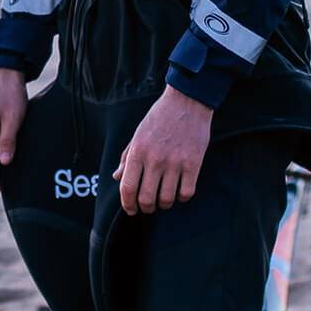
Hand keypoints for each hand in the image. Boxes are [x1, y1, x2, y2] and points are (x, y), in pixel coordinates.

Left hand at [112, 86, 211, 214]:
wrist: (186, 101)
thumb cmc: (159, 118)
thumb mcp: (137, 135)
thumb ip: (126, 157)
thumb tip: (116, 177)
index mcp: (137, 152)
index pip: (127, 188)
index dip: (127, 204)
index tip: (130, 209)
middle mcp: (154, 159)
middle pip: (146, 199)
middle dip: (145, 208)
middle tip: (148, 207)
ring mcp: (175, 162)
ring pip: (167, 199)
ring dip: (164, 204)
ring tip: (164, 199)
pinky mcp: (194, 163)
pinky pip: (186, 192)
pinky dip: (182, 197)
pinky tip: (180, 190)